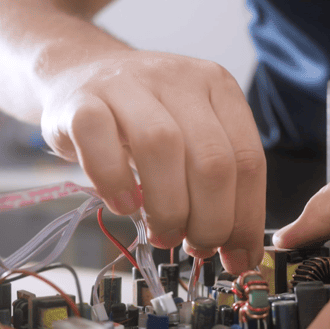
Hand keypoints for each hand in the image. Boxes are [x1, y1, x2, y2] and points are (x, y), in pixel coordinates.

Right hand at [39, 49, 265, 272]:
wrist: (80, 72)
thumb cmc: (141, 118)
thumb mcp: (190, 138)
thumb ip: (216, 185)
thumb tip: (236, 250)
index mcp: (217, 87)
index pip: (248, 159)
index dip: (246, 218)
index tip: (238, 256)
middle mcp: (178, 79)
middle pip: (211, 159)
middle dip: (210, 221)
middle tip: (196, 246)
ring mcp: (128, 84)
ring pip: (162, 147)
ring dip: (168, 208)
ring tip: (163, 233)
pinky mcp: (81, 100)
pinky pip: (99, 141)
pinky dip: (115, 182)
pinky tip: (124, 205)